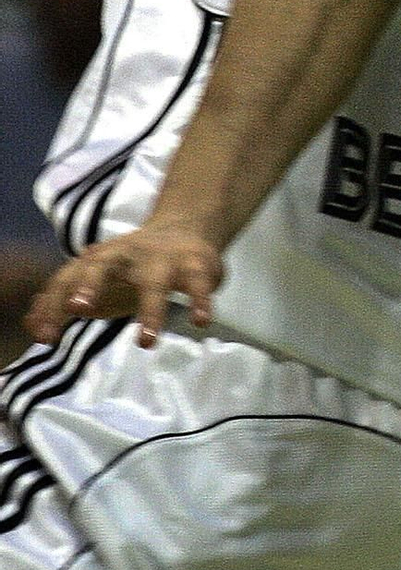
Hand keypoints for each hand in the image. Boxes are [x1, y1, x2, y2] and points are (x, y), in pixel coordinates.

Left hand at [27, 223, 223, 349]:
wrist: (186, 227)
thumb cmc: (131, 265)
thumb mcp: (97, 280)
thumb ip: (64, 303)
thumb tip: (30, 325)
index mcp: (100, 259)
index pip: (69, 278)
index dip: (54, 305)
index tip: (44, 335)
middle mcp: (128, 255)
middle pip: (103, 265)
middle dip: (90, 284)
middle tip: (80, 309)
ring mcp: (164, 259)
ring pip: (155, 282)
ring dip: (151, 310)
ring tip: (145, 343)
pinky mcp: (196, 264)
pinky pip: (198, 284)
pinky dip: (200, 301)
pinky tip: (201, 320)